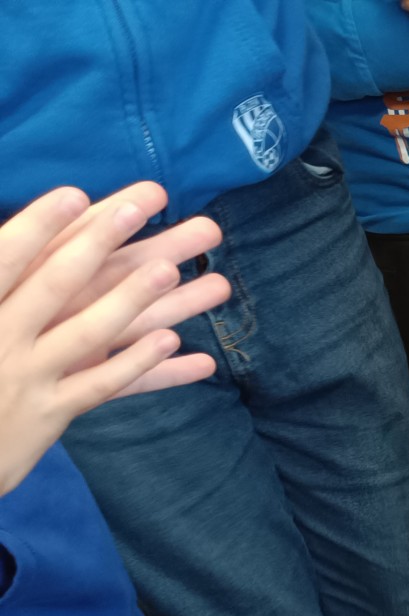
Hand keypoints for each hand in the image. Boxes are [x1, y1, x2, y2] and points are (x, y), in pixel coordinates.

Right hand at [1, 183, 226, 496]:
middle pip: (58, 282)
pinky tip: (175, 343)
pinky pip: (102, 386)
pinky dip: (138, 365)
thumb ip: (0, 284)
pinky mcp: (50, 412)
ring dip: (134, 299)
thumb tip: (26, 251)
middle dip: (102, 241)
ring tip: (174, 270)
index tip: (76, 194)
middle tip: (147, 205)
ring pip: (88, 332)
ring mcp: (26, 376)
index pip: (5, 258)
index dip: (39, 225)